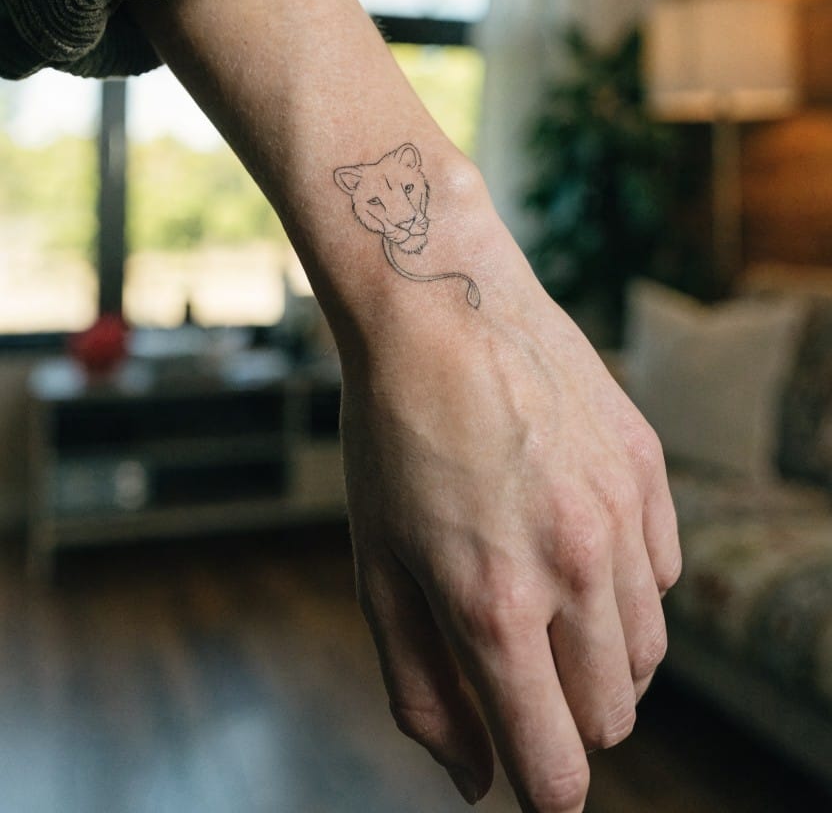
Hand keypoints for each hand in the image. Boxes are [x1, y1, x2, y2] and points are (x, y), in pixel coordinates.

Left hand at [338, 205, 680, 812]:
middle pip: (613, 718)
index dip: (545, 791)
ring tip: (545, 595)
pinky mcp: (647, 469)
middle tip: (520, 661)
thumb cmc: (391, 438)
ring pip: (648, 652)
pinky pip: (665, 576)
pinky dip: (627, 586)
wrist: (438, 305)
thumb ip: (422, 690)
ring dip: (601, 654)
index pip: (558, 766)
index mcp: (495, 608)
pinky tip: (575, 537)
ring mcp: (621, 516)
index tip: (532, 777)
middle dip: (567, 717)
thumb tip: (474, 782)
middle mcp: (575, 570)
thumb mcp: (379, 569)